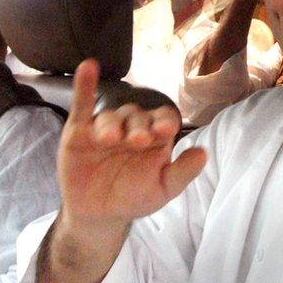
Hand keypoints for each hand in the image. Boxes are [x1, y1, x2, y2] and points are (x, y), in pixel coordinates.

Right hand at [56, 59, 206, 230]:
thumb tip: (203, 153)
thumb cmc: (133, 197)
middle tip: (138, 140)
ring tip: (110, 139)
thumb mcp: (162, 189)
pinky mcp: (79, 131)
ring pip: (110, 116)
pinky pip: (83, 105)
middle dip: (138, 126)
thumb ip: (182, 172)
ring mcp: (105, 127)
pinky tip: (88, 67)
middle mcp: (131, 127)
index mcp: (154, 136)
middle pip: (137, 116)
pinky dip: (85, 85)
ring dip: (111, 124)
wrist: (98, 214)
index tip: (165, 129)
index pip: (163, 118)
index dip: (164, 120)